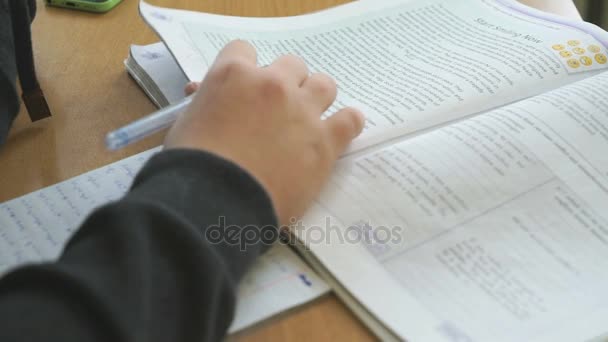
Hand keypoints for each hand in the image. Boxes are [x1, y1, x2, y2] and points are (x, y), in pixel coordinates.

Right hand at [165, 40, 363, 224]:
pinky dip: (347, 123)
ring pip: (324, 84)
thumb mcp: (187, 123)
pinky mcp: (324, 142)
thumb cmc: (191, 165)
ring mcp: (303, 112)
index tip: (244, 89)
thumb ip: (205, 102)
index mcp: (234, 75)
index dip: (245, 70)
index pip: (244, 50)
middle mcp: (272, 84)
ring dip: (316, 97)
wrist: (216, 201)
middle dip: (284, 82)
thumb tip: (201, 92)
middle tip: (276, 109)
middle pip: (291, 65)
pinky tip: (340, 132)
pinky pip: (350, 120)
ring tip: (308, 118)